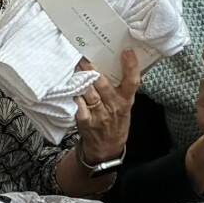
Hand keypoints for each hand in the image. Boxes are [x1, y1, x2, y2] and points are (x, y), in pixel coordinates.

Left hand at [73, 49, 139, 166]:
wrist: (107, 150)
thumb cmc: (116, 123)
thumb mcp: (125, 107)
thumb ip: (122, 89)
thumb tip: (115, 63)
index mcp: (126, 101)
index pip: (132, 82)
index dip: (131, 66)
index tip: (127, 52)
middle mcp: (114, 107)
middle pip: (103, 84)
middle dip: (92, 69)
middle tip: (84, 55)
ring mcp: (99, 114)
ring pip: (89, 92)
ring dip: (80, 78)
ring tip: (75, 65)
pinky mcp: (86, 121)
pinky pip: (78, 104)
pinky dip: (74, 94)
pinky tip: (70, 86)